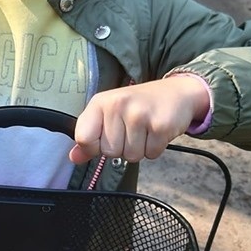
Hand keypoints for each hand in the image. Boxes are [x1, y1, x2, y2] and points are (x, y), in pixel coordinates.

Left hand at [70, 76, 209, 163]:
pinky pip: (150, 155)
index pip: (83, 138)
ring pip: (130, 156)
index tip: (105, 138)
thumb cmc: (139, 105)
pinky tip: (156, 132)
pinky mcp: (160, 126)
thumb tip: (74, 158)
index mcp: (100, 102)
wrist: (176, 93)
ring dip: (140, 149)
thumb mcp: (109, 114)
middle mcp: (117, 105)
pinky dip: (155, 149)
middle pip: (109, 152)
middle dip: (122, 148)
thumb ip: (90, 136)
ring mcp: (139, 115)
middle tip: (132, 130)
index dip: (94, 146)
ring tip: (145, 130)